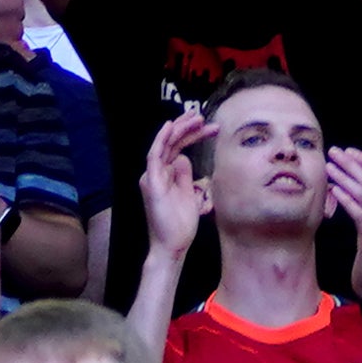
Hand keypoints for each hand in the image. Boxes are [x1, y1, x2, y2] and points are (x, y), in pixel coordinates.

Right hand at [140, 110, 214, 258]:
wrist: (173, 246)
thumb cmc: (180, 224)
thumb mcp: (189, 194)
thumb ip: (184, 175)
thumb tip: (185, 158)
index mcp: (164, 175)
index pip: (178, 147)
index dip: (192, 134)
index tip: (209, 126)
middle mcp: (156, 173)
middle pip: (172, 142)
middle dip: (187, 127)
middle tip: (202, 116)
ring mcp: (152, 177)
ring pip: (164, 144)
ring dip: (179, 128)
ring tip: (197, 118)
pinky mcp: (151, 182)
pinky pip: (154, 155)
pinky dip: (161, 139)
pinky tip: (170, 127)